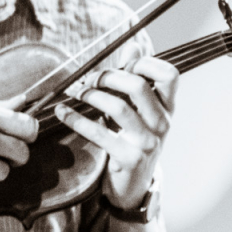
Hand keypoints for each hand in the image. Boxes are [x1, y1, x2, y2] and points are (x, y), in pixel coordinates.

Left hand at [55, 55, 177, 210]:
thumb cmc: (133, 140)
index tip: (123, 65)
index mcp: (168, 108)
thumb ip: (136, 79)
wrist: (132, 187)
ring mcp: (147, 142)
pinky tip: (62, 112)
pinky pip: (98, 133)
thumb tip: (133, 45)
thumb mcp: (141, 112)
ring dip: (91, 96)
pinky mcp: (128, 158)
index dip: (145, 63)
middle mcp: (162, 123)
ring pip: (118, 107)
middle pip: (138, 86)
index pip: (170, 74)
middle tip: (89, 79)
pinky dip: (75, 119)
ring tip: (76, 94)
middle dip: (108, 77)